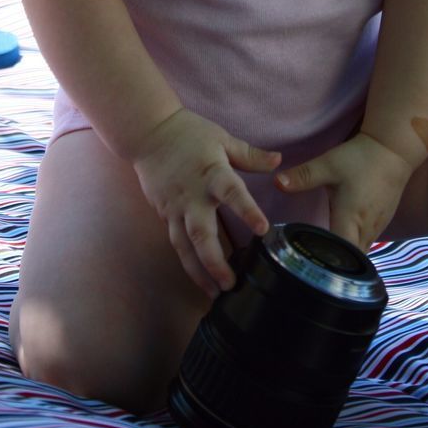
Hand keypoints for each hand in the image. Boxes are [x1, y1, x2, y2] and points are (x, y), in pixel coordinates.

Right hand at [132, 108, 281, 297]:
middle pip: (201, 233)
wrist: (148, 133)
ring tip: (214, 294)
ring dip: (199, 272)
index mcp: (211, 173)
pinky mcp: (165, 214)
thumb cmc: (188, 133)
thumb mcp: (222, 138)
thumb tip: (279, 161)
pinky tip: (199, 279)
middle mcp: (192, 195)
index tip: (263, 230)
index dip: (247, 211)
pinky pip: (176, 242)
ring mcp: (175, 207)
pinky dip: (187, 262)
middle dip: (215, 262)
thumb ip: (250, 155)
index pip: (232, 193)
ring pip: (184, 246)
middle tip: (230, 285)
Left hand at [275, 132, 414, 251]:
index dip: (326, 263)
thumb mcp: (328, 165)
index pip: (340, 256)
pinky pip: (366, 243)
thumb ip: (303, 176)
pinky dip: (354, 245)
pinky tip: (341, 238)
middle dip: (333, 264)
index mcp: (351, 220)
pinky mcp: (382, 222)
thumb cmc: (360, 159)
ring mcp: (378, 229)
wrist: (393, 149)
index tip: (309, 265)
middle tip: (310, 263)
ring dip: (344, 256)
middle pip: (350, 261)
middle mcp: (366, 230)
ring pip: (360, 253)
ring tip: (322, 255)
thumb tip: (275, 183)